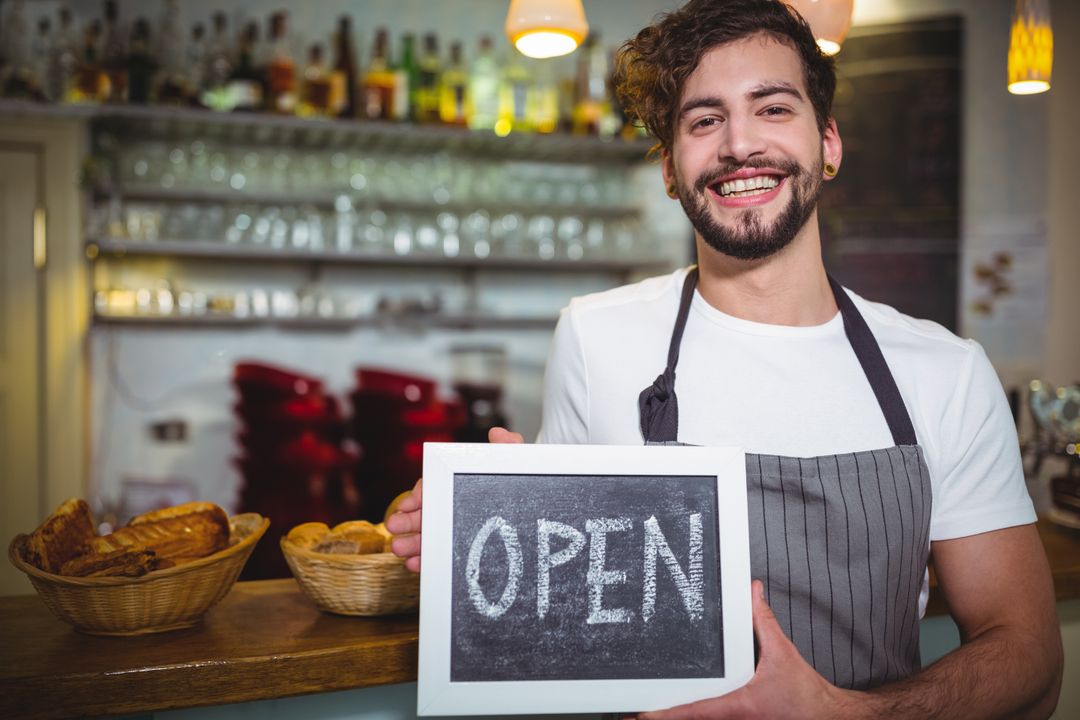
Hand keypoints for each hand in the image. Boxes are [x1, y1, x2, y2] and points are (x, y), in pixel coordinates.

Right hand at [387, 427, 524, 571]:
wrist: (536, 518)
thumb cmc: (520, 489)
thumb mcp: (515, 468)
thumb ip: (508, 449)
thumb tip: (498, 433)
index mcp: (458, 485)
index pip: (433, 486)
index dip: (419, 495)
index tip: (408, 503)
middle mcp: (453, 506)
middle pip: (426, 512)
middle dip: (407, 520)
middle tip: (394, 526)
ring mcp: (454, 529)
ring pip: (428, 535)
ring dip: (411, 542)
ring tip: (399, 548)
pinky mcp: (459, 551)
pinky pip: (438, 556)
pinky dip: (425, 560)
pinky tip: (416, 564)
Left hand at [636, 580, 853, 719]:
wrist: (828, 718)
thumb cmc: (806, 695)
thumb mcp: (782, 653)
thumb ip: (763, 621)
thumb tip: (752, 592)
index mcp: (739, 705)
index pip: (694, 710)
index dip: (666, 714)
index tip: (642, 715)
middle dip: (666, 718)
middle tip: (635, 715)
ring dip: (681, 719)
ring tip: (651, 715)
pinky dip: (699, 718)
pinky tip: (683, 713)